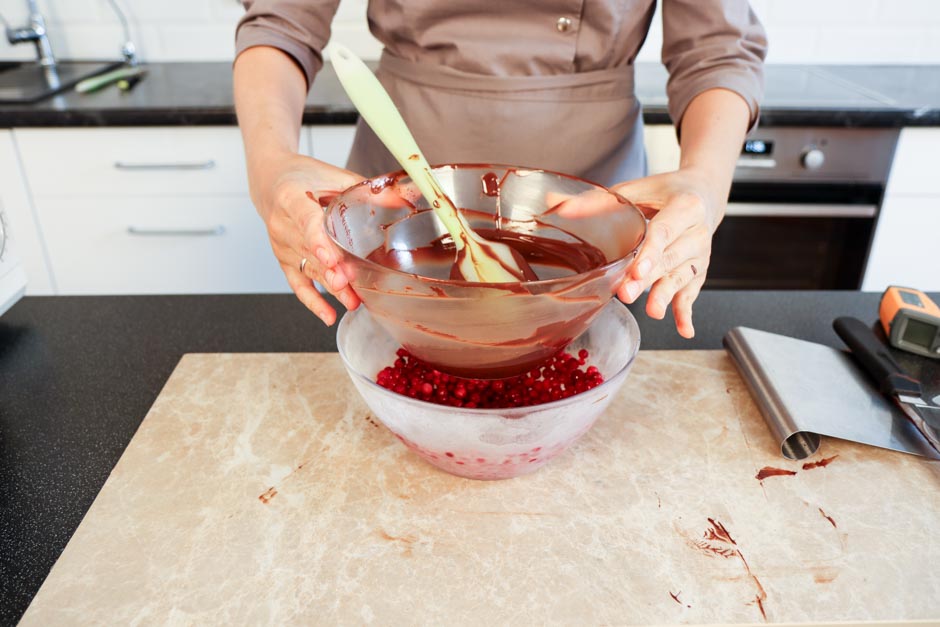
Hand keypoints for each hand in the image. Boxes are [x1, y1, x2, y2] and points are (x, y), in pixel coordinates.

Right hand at [252, 150, 363, 324]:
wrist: (270, 182)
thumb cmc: (302, 176)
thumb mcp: (332, 174)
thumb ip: (362, 189)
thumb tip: (401, 200)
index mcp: (291, 198)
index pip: (306, 223)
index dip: (319, 242)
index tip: (333, 259)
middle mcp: (282, 225)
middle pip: (310, 253)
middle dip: (331, 271)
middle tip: (348, 284)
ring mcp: (282, 246)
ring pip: (309, 270)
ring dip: (330, 288)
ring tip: (351, 301)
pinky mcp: (284, 260)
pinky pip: (297, 284)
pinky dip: (313, 301)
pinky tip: (328, 315)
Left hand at [555, 167, 722, 337]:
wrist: (703, 196)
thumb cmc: (663, 193)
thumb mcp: (635, 190)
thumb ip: (598, 200)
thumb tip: (555, 204)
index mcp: (684, 206)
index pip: (665, 231)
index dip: (650, 252)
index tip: (636, 270)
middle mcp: (697, 231)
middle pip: (669, 258)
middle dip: (648, 279)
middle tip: (627, 294)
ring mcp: (700, 254)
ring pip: (680, 277)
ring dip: (665, 296)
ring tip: (652, 312)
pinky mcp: (698, 271)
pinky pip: (691, 293)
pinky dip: (686, 312)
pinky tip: (684, 330)